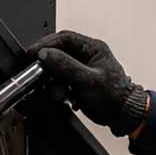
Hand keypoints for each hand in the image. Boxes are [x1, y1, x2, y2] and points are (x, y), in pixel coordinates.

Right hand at [30, 31, 147, 136]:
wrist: (123, 116)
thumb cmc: (115, 97)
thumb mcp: (87, 80)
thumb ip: (65, 66)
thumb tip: (45, 54)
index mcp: (93, 48)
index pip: (64, 38)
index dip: (45, 44)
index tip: (33, 53)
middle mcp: (86, 55)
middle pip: (58, 52)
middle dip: (47, 64)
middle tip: (36, 71)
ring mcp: (81, 68)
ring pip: (57, 68)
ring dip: (53, 81)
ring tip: (58, 92)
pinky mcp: (77, 81)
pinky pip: (60, 80)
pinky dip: (58, 89)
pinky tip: (64, 97)